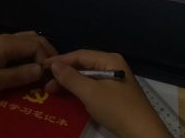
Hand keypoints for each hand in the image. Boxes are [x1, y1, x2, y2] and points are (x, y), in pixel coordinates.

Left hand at [0, 31, 57, 99]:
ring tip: (46, 69)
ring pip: (29, 40)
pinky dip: (31, 53)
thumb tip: (41, 70)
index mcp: (8, 44)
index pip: (37, 46)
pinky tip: (32, 66)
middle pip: (36, 39)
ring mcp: (3, 41)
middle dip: (48, 54)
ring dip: (40, 52)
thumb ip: (19, 75)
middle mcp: (8, 38)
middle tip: (55, 72)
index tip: (50, 78)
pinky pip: (21, 45)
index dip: (47, 60)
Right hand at [43, 50, 169, 137]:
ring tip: (52, 90)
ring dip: (70, 83)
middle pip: (84, 65)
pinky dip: (79, 91)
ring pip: (87, 77)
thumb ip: (71, 77)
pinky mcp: (114, 95)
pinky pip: (93, 87)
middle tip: (45, 81)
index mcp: (110, 60)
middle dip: (64, 73)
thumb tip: (54, 64)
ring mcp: (114, 81)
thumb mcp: (91, 93)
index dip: (61, 60)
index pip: (81, 55)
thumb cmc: (116, 109)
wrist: (142, 133)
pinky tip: (68, 96)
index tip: (42, 65)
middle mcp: (112, 66)